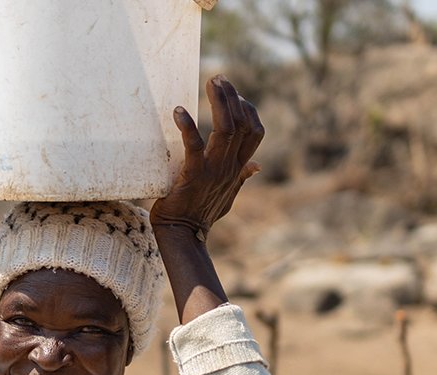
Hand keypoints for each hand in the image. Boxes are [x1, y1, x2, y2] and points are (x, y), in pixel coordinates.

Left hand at [149, 75, 263, 240]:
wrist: (184, 234)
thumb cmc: (202, 214)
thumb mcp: (228, 195)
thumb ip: (242, 178)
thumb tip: (257, 167)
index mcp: (238, 168)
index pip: (255, 132)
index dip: (249, 110)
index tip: (236, 95)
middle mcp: (230, 166)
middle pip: (242, 123)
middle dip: (233, 97)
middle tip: (219, 78)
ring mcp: (213, 170)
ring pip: (225, 128)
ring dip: (219, 102)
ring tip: (211, 83)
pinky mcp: (193, 174)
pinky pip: (193, 145)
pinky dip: (187, 126)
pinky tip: (179, 111)